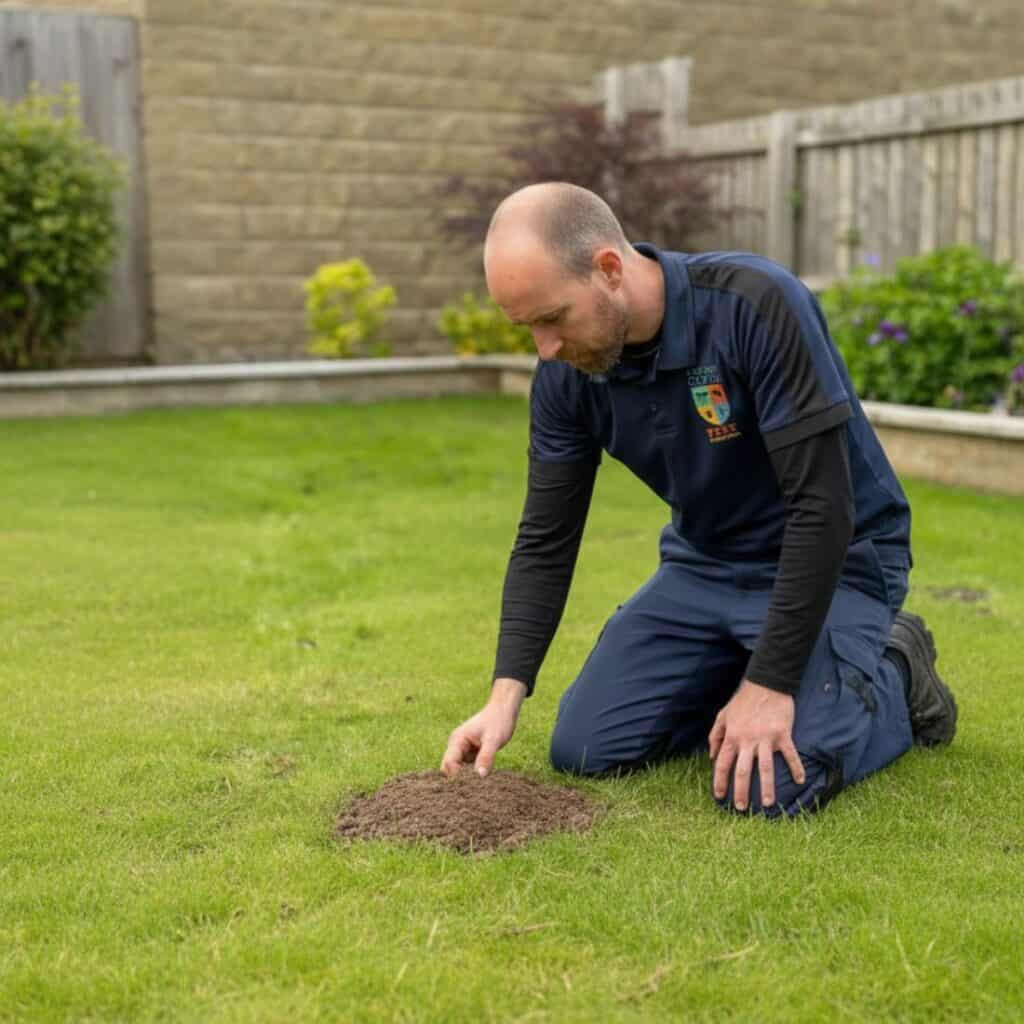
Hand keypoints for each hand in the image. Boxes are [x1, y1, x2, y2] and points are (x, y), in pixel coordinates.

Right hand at [440, 678, 525, 777]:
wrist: (503, 711)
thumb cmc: (498, 721)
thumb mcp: (494, 740)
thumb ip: (486, 757)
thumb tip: (480, 776)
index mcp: (457, 740)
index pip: (449, 764)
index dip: (457, 777)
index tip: (472, 786)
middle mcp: (455, 746)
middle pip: (448, 769)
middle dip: (459, 780)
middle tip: (475, 789)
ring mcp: (462, 750)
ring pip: (457, 771)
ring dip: (466, 778)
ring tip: (480, 786)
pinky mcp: (469, 754)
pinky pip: (466, 768)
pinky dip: (472, 775)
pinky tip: (482, 779)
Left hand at [708, 679, 804, 810]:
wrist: (766, 684)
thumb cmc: (743, 701)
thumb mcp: (723, 715)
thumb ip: (715, 735)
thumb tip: (711, 756)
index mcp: (732, 736)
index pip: (723, 764)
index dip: (720, 781)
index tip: (719, 796)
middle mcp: (747, 740)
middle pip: (742, 771)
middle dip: (741, 791)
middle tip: (741, 808)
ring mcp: (765, 738)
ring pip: (765, 768)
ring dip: (767, 787)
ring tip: (768, 804)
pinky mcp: (782, 734)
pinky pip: (790, 754)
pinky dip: (796, 767)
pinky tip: (800, 780)